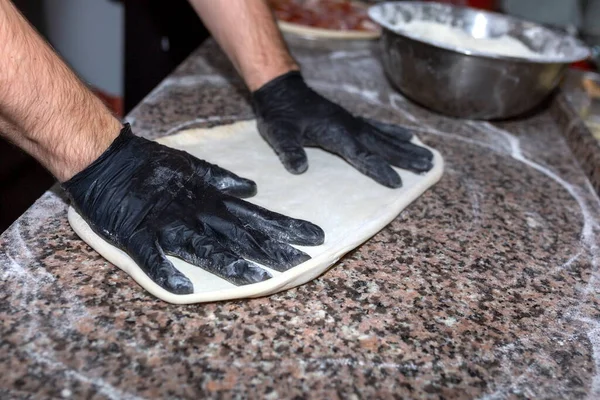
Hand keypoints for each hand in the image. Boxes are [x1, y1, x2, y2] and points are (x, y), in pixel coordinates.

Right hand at [63, 125, 323, 294]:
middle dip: (271, 250)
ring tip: (257, 280)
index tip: (315, 238)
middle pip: (239, 234)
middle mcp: (196, 213)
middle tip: (302, 264)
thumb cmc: (151, 164)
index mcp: (211, 200)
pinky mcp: (138, 234)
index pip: (256, 216)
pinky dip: (166, 272)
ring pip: (204, 247)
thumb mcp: (192, 168)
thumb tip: (252, 189)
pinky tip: (184, 289)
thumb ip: (222, 181)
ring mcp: (167, 224)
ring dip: (230, 264)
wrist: (105, 158)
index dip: (286, 228)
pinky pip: (152, 257)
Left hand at [252, 71, 433, 187]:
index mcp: (336, 133)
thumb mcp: (278, 134)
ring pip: (383, 136)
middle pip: (382, 145)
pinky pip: (376, 127)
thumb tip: (298, 168)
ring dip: (405, 147)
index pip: (362, 155)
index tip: (397, 183)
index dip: (379, 170)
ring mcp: (351, 122)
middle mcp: (349, 126)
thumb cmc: (279, 115)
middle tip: (429, 166)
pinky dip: (392, 133)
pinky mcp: (349, 119)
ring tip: (427, 156)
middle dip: (405, 157)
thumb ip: (288, 151)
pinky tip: (406, 135)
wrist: (280, 90)